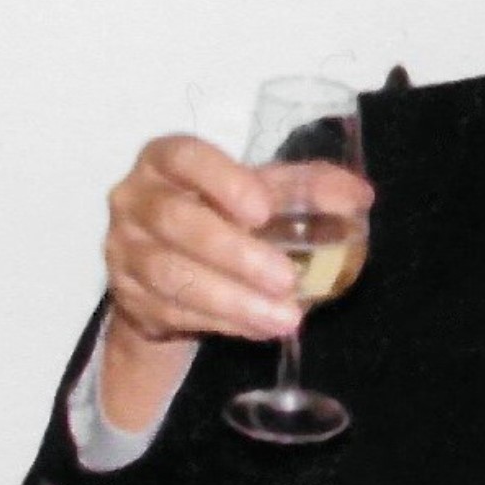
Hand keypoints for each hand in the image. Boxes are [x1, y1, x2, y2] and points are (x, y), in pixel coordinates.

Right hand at [100, 134, 372, 428]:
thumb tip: (359, 196)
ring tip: (285, 317)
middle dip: (235, 253)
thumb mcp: (262, 193)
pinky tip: (261, 329)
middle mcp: (135, 200)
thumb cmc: (221, 213)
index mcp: (166, 161)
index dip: (221, 180)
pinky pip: (172, 311)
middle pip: (175, 221)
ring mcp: (124, 250)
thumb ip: (308, 189)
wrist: (174, 265)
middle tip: (287, 278)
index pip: (183, 156)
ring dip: (233, 300)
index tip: (262, 210)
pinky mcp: (128, 296)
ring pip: (170, 275)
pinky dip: (222, 322)